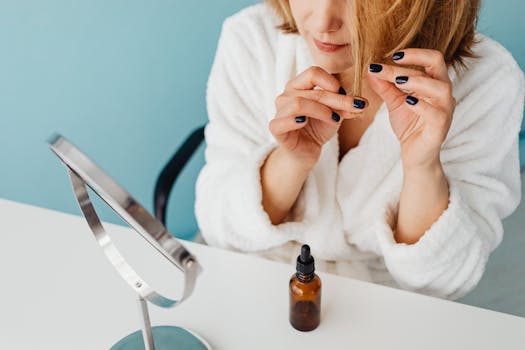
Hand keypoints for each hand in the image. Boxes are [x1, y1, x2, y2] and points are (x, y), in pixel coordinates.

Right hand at [270, 66, 367, 168]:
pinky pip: (281, 121)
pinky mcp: (275, 128)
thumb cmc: (318, 128)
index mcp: (299, 85)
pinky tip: (305, 123)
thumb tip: (362, 103)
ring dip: (321, 111)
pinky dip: (294, 120)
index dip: (331, 82)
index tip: (345, 94)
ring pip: (298, 103)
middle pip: (312, 91)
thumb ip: (345, 106)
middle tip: (356, 107)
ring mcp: (279, 111)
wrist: (306, 151)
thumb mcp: (335, 114)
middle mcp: (286, 95)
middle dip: (338, 100)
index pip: (313, 73)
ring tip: (335, 120)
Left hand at [366, 49, 455, 169]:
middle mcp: (443, 94)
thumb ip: (384, 86)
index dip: (412, 54)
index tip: (390, 54)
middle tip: (390, 63)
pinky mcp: (440, 128)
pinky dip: (422, 106)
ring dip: (418, 81)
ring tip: (397, 81)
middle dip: (413, 61)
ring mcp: (445, 110)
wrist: (414, 154)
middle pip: (437, 65)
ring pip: (440, 87)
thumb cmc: (409, 125)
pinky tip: (407, 101)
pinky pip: (436, 114)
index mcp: (434, 83)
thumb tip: (370, 69)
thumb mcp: (394, 102)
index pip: (429, 59)